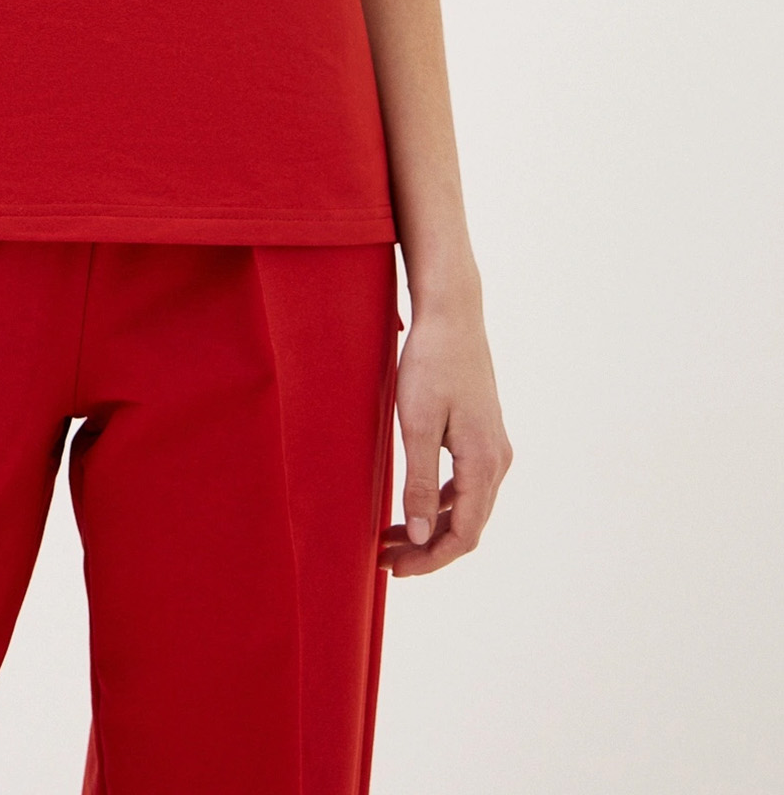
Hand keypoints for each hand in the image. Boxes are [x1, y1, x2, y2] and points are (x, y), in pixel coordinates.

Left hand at [379, 294, 512, 577]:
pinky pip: (465, 483)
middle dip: (427, 548)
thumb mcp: (417, 424)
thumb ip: (421, 483)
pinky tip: (412, 502)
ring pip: (466, 506)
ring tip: (391, 535)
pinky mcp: (482, 433)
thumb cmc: (431, 363)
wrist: (452, 313)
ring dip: (432, 526)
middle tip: (384, 558)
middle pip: (467, 526)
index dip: (430, 560)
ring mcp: (493, 446)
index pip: (464, 535)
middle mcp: (497, 459)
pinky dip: (439, 502)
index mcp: (484, 462)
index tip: (393, 568)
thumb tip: (425, 537)